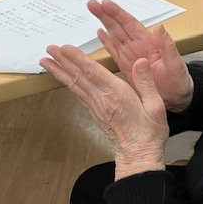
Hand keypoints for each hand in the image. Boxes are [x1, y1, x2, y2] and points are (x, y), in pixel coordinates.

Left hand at [40, 46, 168, 180]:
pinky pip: (78, 93)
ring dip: (60, 71)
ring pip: (75, 85)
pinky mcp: (94, 112)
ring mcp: (96, 107)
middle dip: (63, 61)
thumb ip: (146, 82)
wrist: (139, 155)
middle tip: (49, 48)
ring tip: (46, 61)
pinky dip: (68, 82)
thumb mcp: (156, 105)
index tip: (65, 48)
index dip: (78, 59)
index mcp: (117, 94)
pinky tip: (63, 77)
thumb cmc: (149, 132)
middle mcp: (102, 100)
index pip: (94, 72)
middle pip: (79, 77)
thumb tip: (140, 61)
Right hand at [87, 0, 193, 112]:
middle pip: (118, 26)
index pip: (130, 24)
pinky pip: (114, 51)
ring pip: (114, 35)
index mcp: (149, 43)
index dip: (118, 13)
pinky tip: (100, 33)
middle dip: (105, 14)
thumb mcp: (175, 63)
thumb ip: (166, 45)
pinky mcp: (126, 67)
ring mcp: (131, 56)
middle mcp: (138, 46)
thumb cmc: (179, 80)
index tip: (106, 3)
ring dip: (103, 23)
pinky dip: (106, 42)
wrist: (176, 98)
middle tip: (92, 3)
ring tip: (93, 11)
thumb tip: (160, 27)